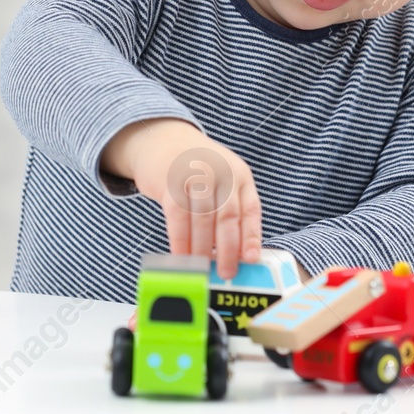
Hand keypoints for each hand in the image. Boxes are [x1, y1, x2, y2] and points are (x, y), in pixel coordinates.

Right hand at [101, 118, 261, 278]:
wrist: (162, 140)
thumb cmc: (195, 168)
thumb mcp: (221, 178)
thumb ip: (231, 207)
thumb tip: (237, 252)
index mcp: (239, 173)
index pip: (250, 210)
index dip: (251, 237)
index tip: (250, 260)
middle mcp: (219, 171)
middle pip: (227, 217)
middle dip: (227, 250)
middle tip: (226, 273)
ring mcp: (194, 174)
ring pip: (202, 220)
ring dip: (202, 249)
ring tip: (201, 268)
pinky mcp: (170, 181)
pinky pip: (178, 217)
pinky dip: (180, 240)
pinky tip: (181, 255)